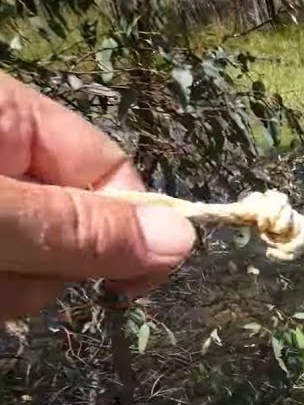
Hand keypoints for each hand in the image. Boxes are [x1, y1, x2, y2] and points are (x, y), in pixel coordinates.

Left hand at [0, 73, 193, 321]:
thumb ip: (77, 228)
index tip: (127, 289)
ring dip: (9, 288)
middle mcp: (1, 156)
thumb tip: (184, 240)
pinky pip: (3, 278)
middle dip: (46, 266)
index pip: (108, 168)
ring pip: (33, 264)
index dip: (128, 227)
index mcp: (11, 115)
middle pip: (74, 225)